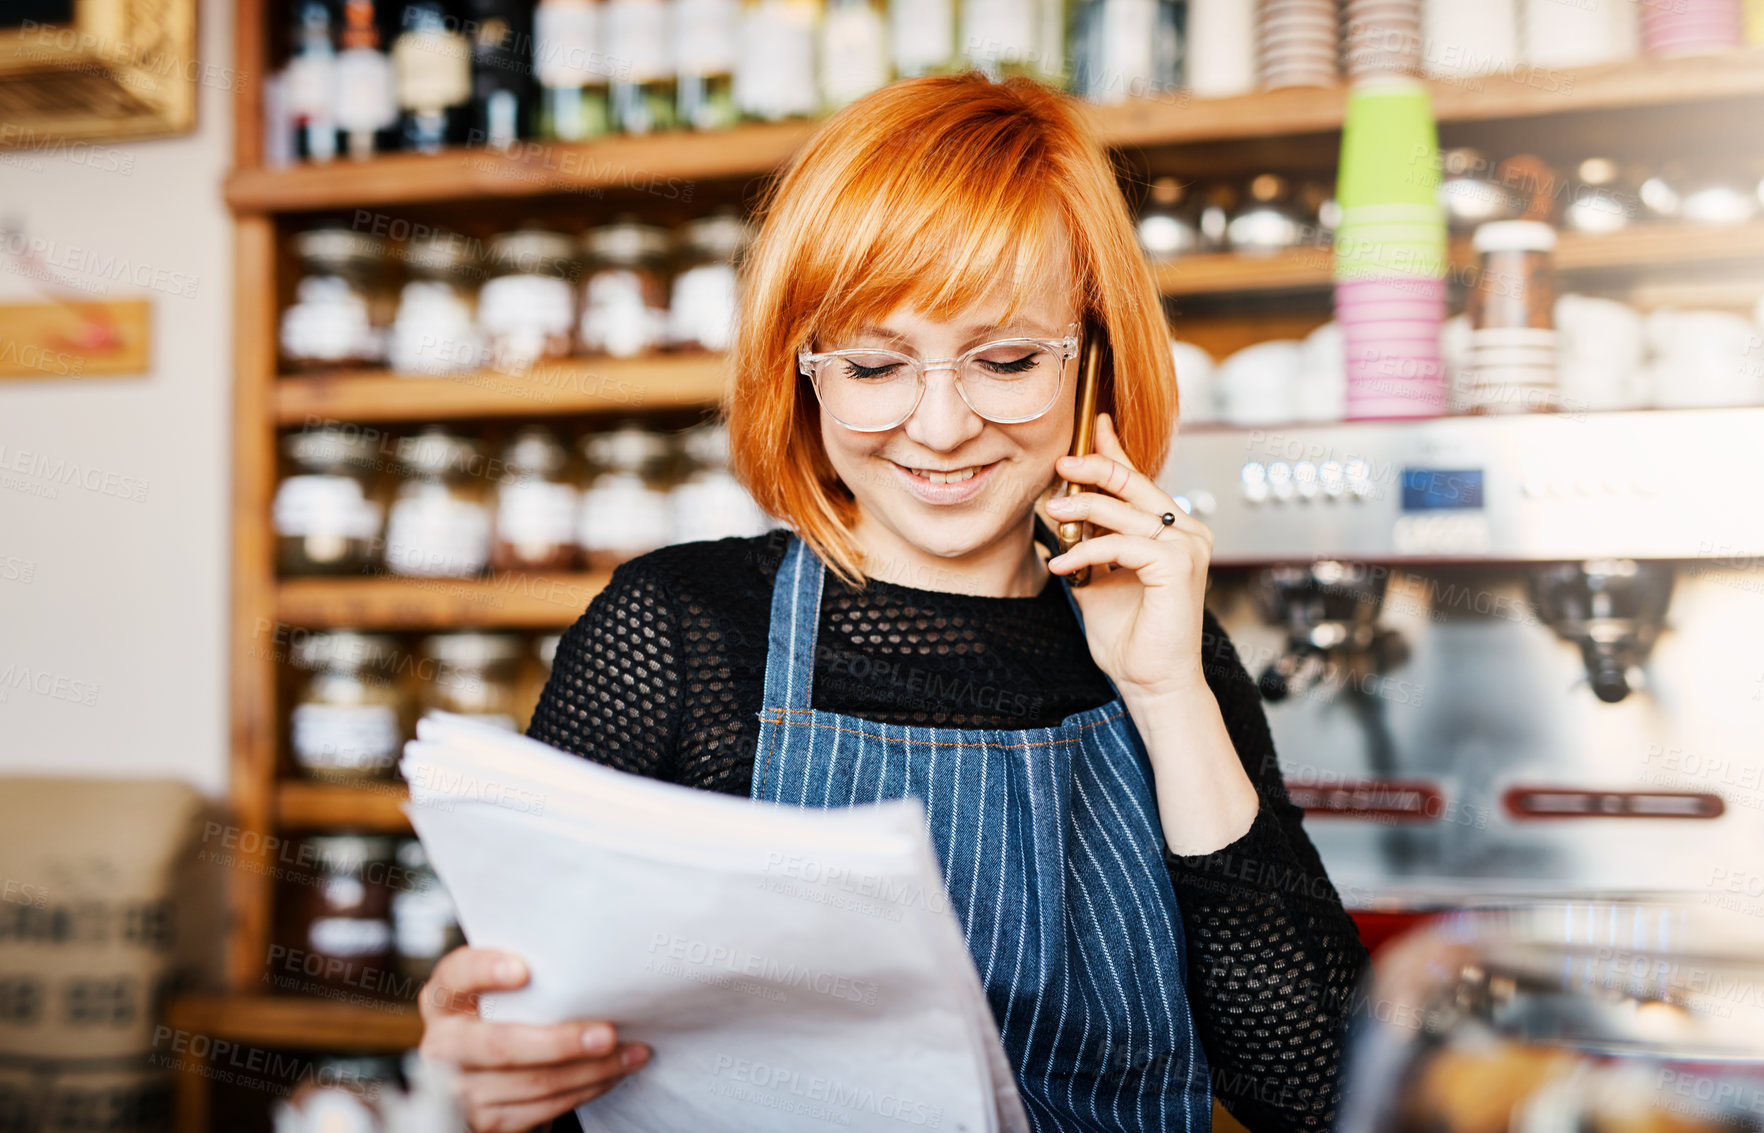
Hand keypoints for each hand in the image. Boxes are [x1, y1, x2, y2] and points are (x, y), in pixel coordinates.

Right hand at [419, 947, 650, 1132]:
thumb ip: (528, 974)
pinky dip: (584, 1090)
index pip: (456, 976)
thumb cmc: (507, 1011)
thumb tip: (588, 959)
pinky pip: (541, 1108)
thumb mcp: (500, 989)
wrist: (484, 1070)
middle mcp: (442, 1045)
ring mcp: (460, 1089)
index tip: (523, 969)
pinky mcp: (486, 1121)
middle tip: (607, 1033)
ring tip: (629, 1052)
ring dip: (589, 1069)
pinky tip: (612, 1073)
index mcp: (443, 999)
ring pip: (531, 1082)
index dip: (484, 971)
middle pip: (499, 1044)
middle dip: (559, 1041)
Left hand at [1042, 412, 1213, 700]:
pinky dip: (1087, 552)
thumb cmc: (1131, 638)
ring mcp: (1187, 546)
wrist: (1152, 682)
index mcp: (1173, 532)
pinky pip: (1121, 544)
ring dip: (1082, 509)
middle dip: (1094, 466)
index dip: (1115, 452)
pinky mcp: (1178, 565)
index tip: (1094, 425)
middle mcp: (1186, 532)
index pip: (1140, 481)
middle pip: (1135, 483)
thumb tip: (1059, 513)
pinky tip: (1062, 567)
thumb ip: (1088, 546)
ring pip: (1125, 510)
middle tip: (1061, 462)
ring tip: (1051, 513)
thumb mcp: (1098, 580)